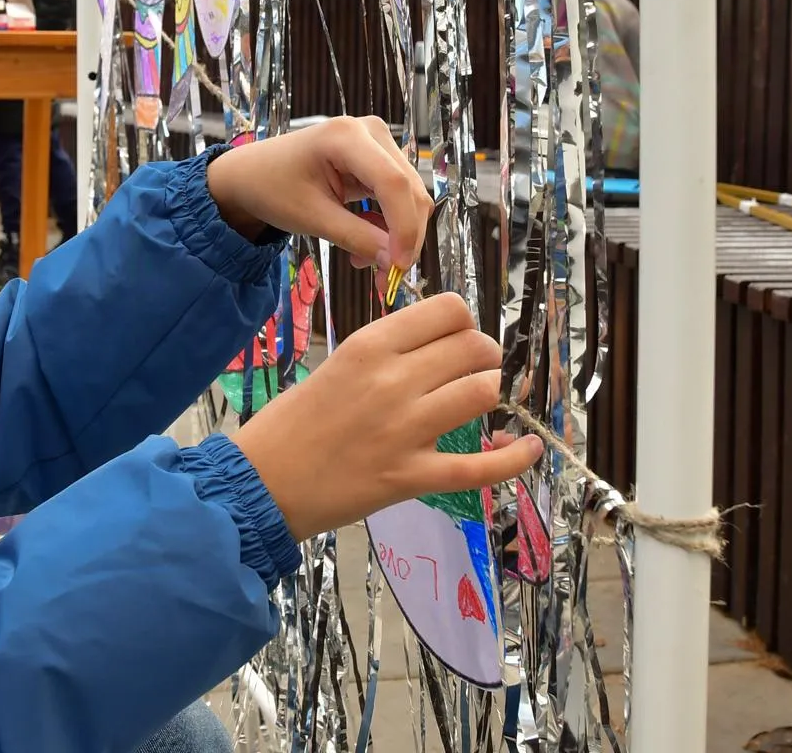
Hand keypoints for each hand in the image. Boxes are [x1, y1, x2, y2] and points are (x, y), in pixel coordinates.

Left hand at [207, 117, 427, 273]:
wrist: (251, 174)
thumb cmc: (272, 188)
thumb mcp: (311, 217)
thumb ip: (356, 237)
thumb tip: (394, 262)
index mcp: (347, 136)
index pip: (393, 184)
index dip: (403, 228)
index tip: (397, 267)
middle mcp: (370, 130)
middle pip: (408, 189)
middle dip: (403, 237)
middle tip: (384, 278)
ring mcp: (377, 142)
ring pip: (409, 195)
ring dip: (397, 234)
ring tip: (364, 262)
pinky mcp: (378, 157)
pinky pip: (399, 195)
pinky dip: (389, 225)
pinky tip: (365, 245)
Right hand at [229, 293, 541, 541]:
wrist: (263, 481)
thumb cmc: (292, 422)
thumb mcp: (336, 365)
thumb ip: (387, 353)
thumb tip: (439, 345)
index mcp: (370, 345)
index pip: (448, 311)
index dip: (464, 323)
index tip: (456, 339)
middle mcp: (393, 380)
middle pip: (473, 348)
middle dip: (483, 357)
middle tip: (470, 372)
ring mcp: (406, 430)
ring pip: (482, 393)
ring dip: (490, 396)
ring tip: (479, 404)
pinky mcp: (412, 477)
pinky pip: (481, 467)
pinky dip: (514, 459)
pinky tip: (528, 449)